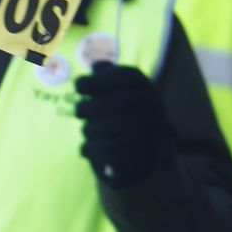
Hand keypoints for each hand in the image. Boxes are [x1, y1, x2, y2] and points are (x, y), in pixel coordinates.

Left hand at [75, 63, 169, 187]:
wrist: (144, 165)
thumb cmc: (127, 123)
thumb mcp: (125, 97)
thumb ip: (110, 78)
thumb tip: (97, 66)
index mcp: (149, 92)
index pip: (122, 77)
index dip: (95, 81)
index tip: (79, 86)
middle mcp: (152, 110)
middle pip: (103, 104)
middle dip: (84, 108)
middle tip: (79, 112)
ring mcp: (144, 136)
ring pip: (96, 128)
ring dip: (87, 131)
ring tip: (92, 133)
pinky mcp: (134, 159)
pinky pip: (97, 149)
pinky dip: (88, 149)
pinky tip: (90, 150)